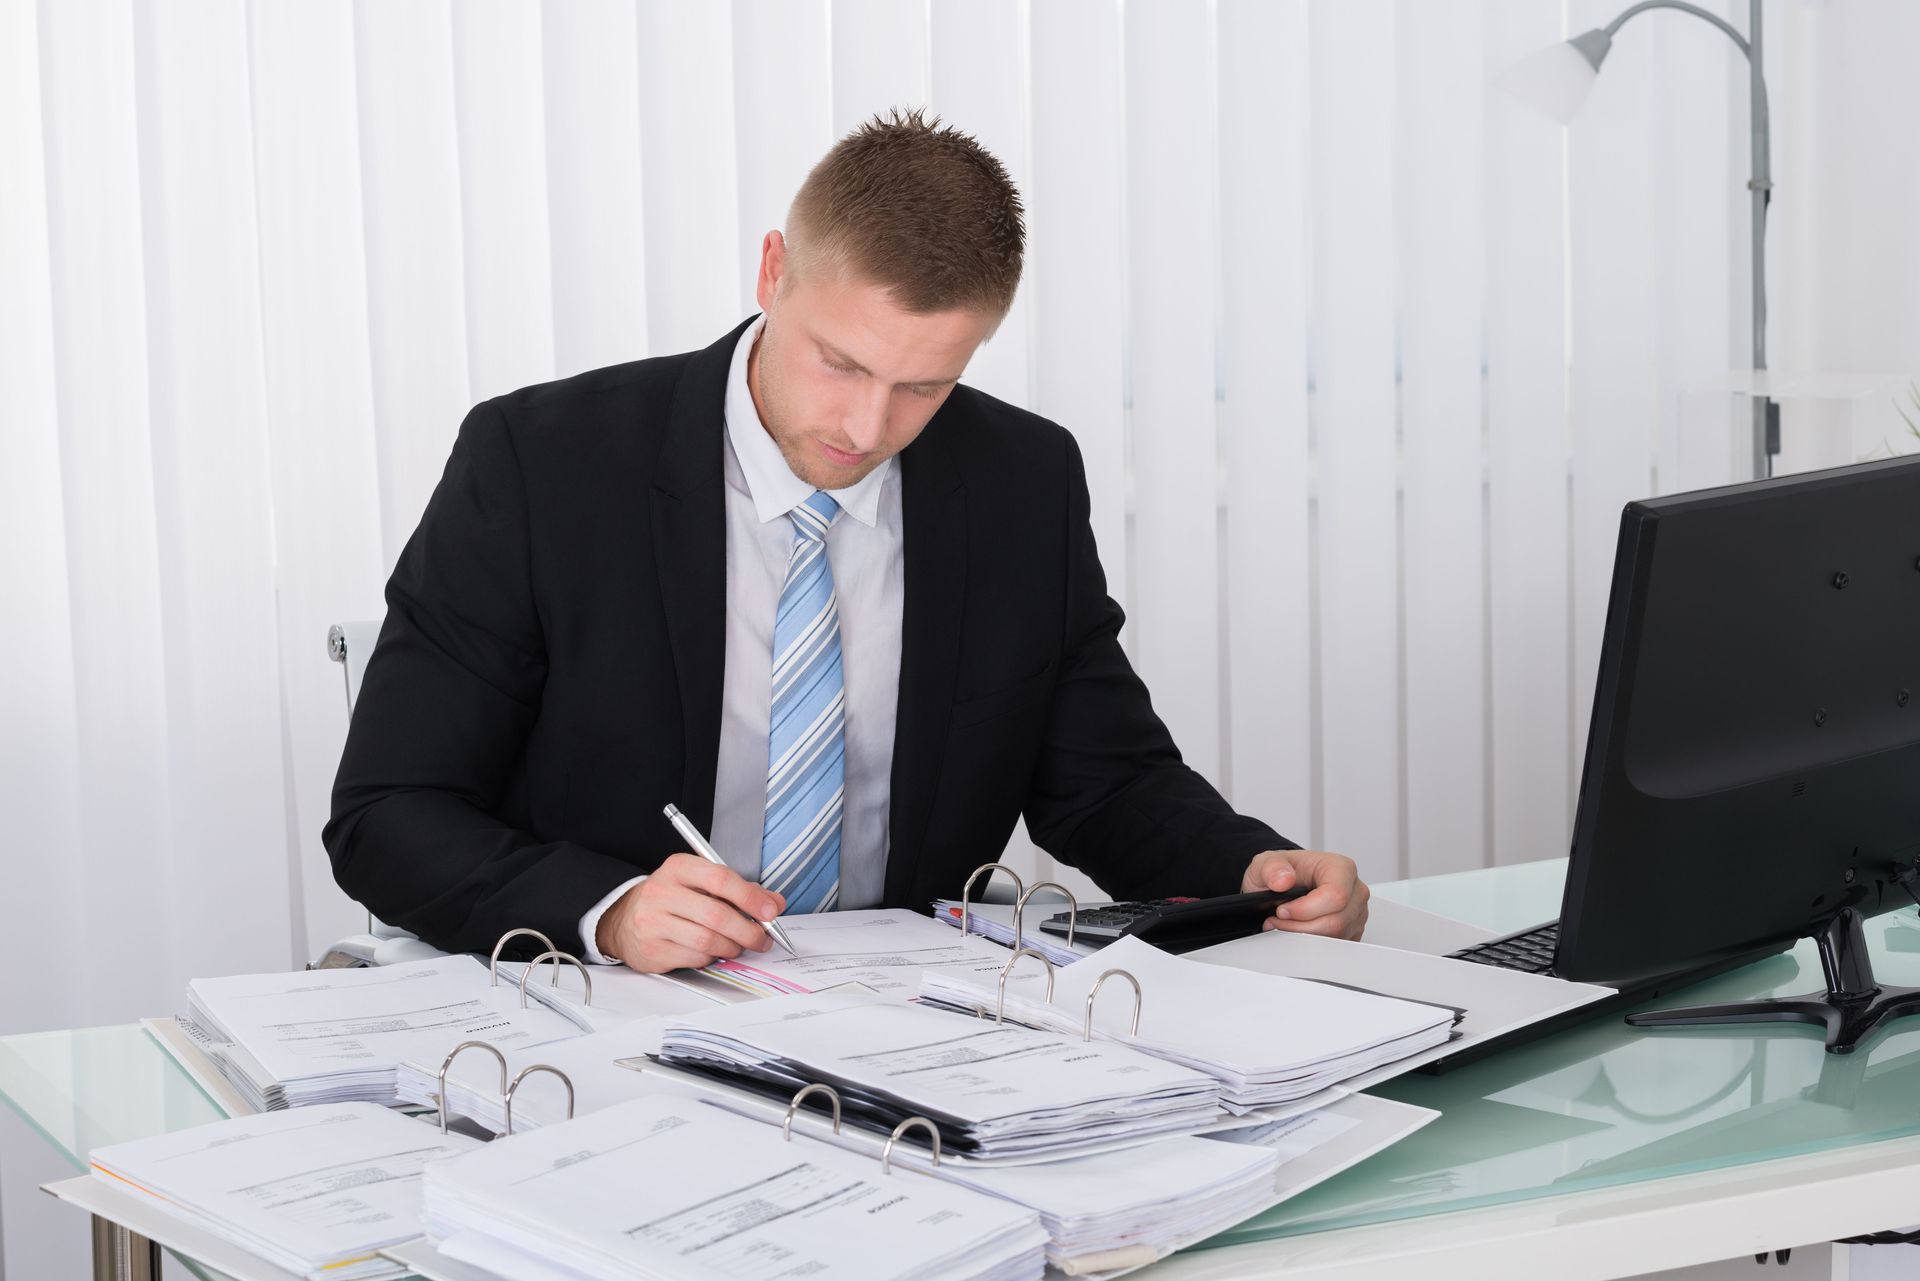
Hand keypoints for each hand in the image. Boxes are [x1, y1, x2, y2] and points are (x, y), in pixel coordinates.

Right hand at [596, 854, 786, 972]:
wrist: (625, 919)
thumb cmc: (673, 899)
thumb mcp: (702, 884)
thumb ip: (740, 891)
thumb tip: (774, 903)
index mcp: (678, 868)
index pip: (720, 878)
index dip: (750, 897)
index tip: (770, 912)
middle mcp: (662, 892)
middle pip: (717, 915)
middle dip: (748, 931)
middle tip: (762, 938)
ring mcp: (653, 922)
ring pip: (707, 941)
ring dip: (732, 947)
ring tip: (738, 945)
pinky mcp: (652, 949)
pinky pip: (694, 958)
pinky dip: (711, 958)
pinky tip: (712, 951)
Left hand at [1242, 849, 1368, 939]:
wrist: (1284, 883)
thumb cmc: (1283, 872)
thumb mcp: (1268, 863)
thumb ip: (1272, 868)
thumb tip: (1283, 880)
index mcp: (1341, 868)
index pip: (1336, 895)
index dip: (1306, 909)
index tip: (1283, 911)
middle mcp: (1354, 890)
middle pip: (1336, 921)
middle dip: (1300, 926)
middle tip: (1277, 920)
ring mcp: (1356, 912)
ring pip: (1335, 937)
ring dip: (1304, 936)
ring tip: (1284, 924)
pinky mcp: (1351, 930)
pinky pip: (1335, 945)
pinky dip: (1312, 943)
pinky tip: (1297, 930)